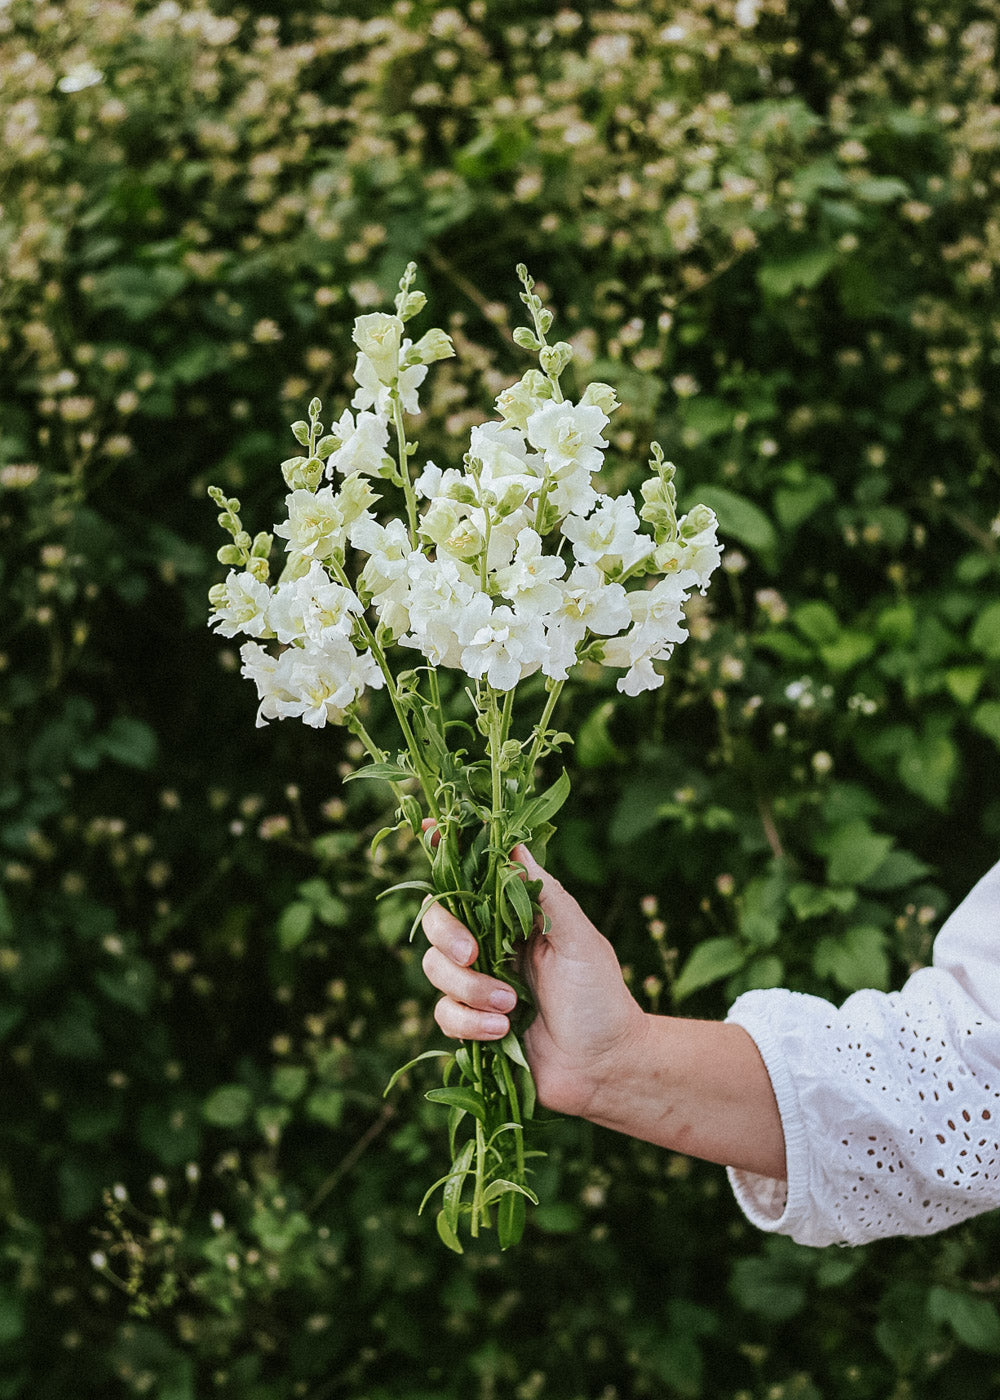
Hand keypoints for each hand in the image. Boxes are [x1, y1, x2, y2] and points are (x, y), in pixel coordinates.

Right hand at [423, 845, 786, 1175]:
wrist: (606, 1067)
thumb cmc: (601, 997)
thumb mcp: (578, 938)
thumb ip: (544, 894)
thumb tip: (515, 844)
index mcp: (514, 917)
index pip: (472, 880)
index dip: (445, 854)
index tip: (427, 832)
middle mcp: (490, 945)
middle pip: (437, 921)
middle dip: (447, 935)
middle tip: (472, 954)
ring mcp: (477, 984)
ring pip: (435, 969)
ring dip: (470, 988)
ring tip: (513, 1006)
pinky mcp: (471, 1023)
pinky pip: (444, 1014)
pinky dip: (470, 1022)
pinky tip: (502, 1030)